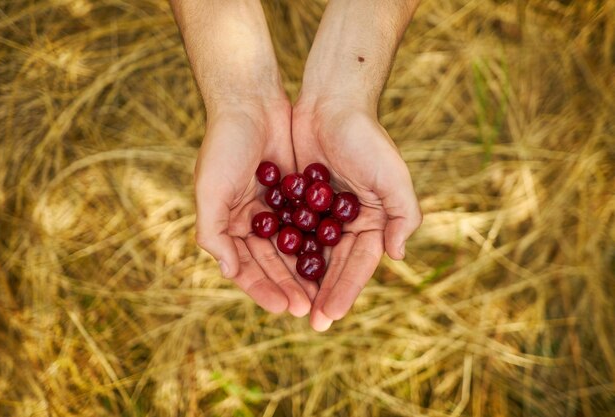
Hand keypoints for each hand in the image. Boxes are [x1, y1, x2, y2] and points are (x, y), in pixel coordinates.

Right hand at [194, 101, 316, 315]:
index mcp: (228, 226)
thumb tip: (227, 272)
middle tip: (311, 310)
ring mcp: (275, 210)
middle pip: (273, 265)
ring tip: (324, 294)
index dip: (264, 290)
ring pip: (293, 249)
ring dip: (306, 272)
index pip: (246, 269)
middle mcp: (251, 223)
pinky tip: (334, 261)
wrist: (251, 102)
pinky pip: (309, 225)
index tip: (285, 308)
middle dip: (289, 287)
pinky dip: (318, 243)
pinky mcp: (296, 195)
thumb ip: (213, 233)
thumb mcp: (210, 190)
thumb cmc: (224, 146)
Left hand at [292, 99, 421, 329]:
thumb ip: (402, 214)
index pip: (359, 264)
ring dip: (301, 280)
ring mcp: (321, 213)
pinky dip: (282, 253)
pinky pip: (289, 232)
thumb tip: (399, 256)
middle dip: (323, 293)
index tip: (331, 315)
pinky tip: (271, 273)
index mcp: (372, 221)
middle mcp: (347, 222)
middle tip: (311, 322)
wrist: (330, 102)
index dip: (346, 290)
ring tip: (290, 306)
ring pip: (310, 255)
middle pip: (334, 266)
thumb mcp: (391, 175)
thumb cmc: (365, 137)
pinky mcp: (298, 200)